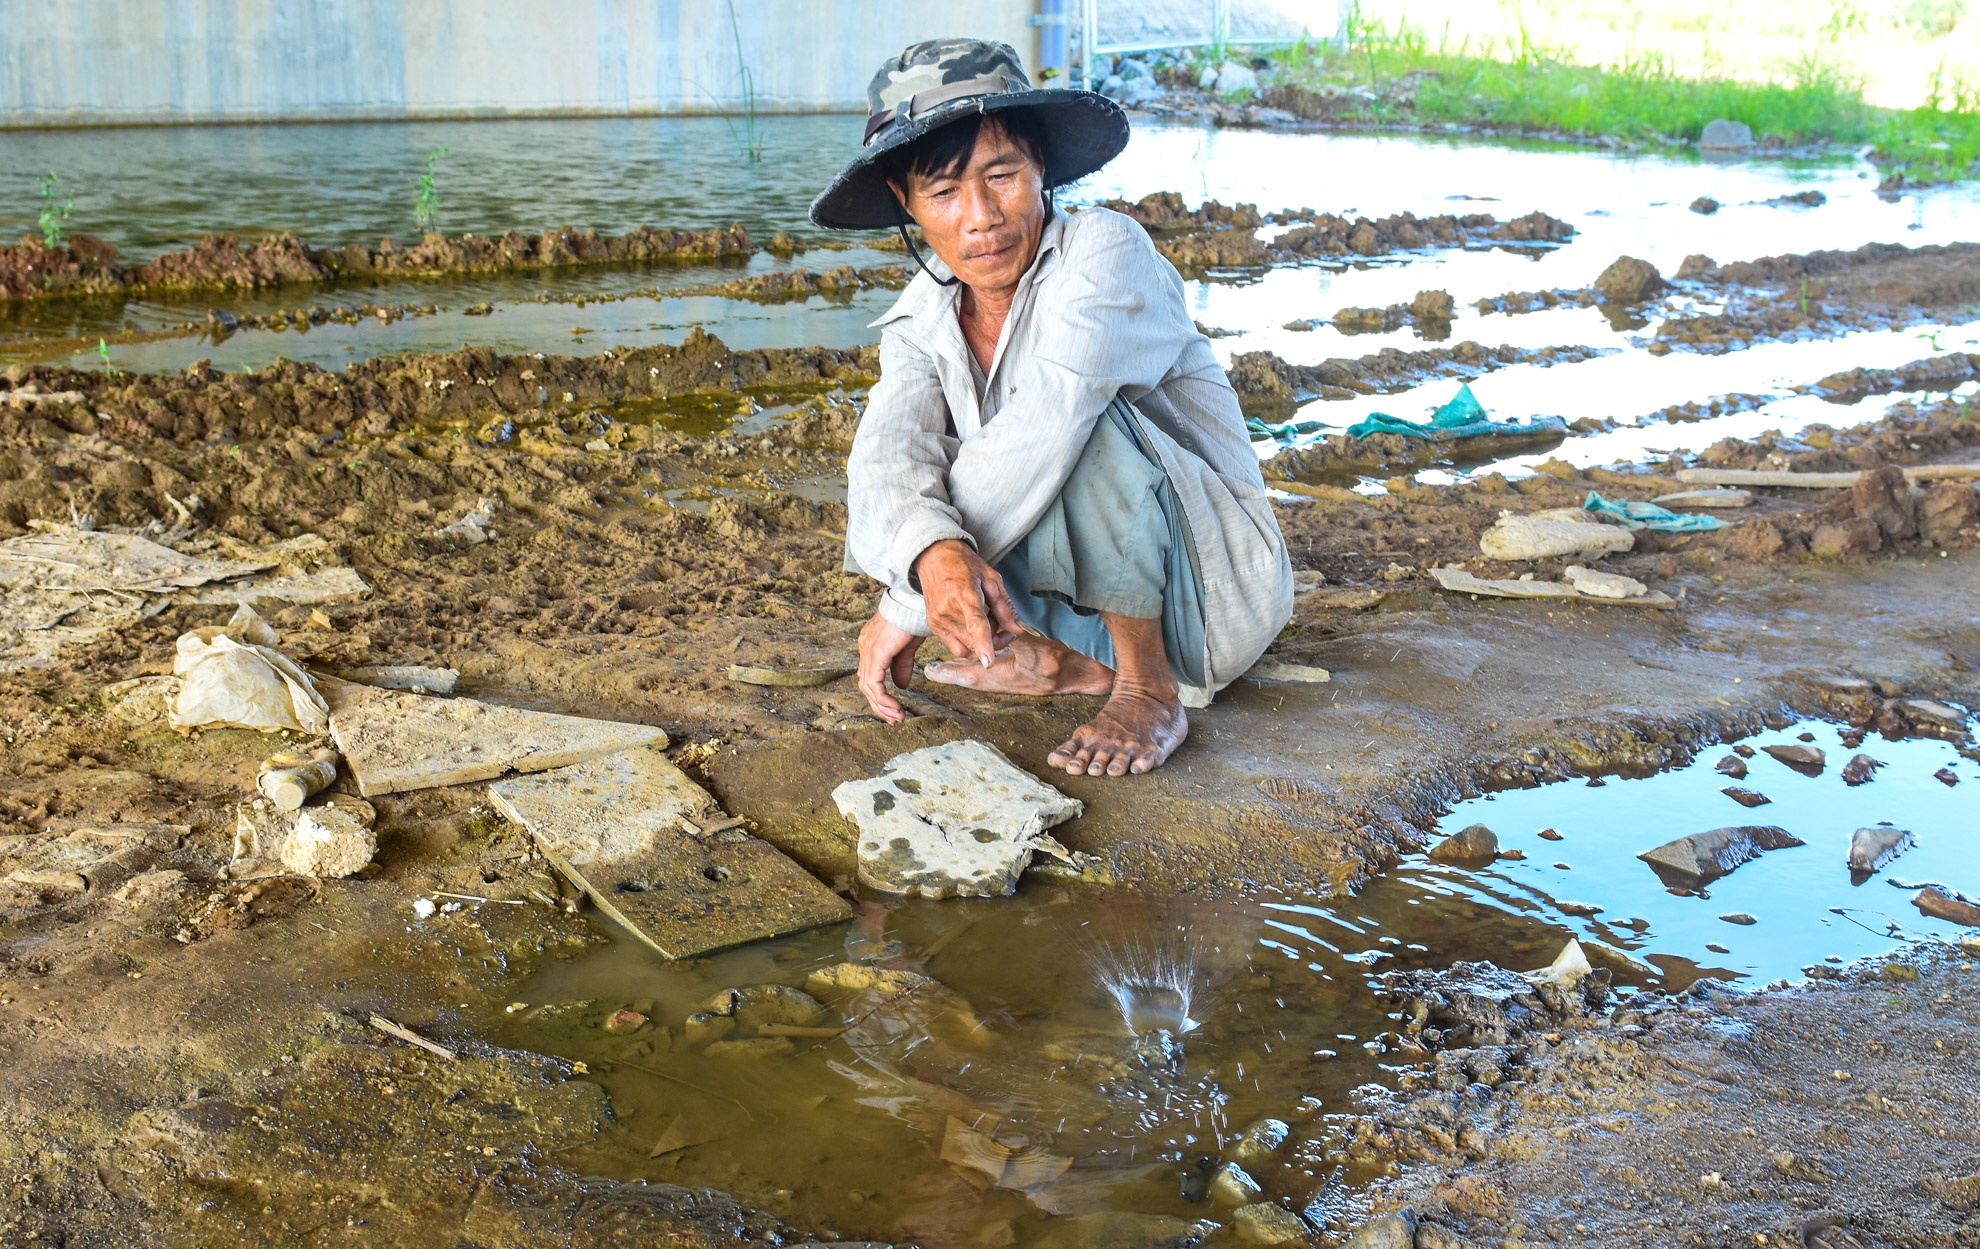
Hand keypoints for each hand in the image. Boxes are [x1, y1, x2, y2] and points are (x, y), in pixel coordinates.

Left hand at [857, 611, 921, 723]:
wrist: (914, 601)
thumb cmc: (913, 617)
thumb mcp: (908, 647)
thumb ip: (902, 666)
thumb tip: (901, 686)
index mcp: (871, 645)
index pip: (869, 677)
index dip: (880, 696)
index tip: (894, 709)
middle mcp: (865, 647)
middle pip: (865, 685)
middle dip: (879, 706)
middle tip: (894, 719)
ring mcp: (867, 649)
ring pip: (867, 687)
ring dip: (882, 706)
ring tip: (897, 717)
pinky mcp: (875, 652)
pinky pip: (874, 683)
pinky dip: (883, 698)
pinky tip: (895, 707)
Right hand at [913, 539, 1022, 667]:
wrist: (934, 557)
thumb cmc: (964, 564)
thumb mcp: (991, 578)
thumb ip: (1005, 607)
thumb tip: (1018, 630)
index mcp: (965, 593)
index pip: (976, 623)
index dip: (984, 643)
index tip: (988, 661)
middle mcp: (948, 609)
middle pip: (976, 640)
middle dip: (996, 639)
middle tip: (1006, 627)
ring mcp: (939, 619)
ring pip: (967, 647)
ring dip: (981, 643)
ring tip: (986, 622)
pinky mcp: (934, 626)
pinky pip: (956, 648)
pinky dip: (968, 643)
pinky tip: (972, 626)